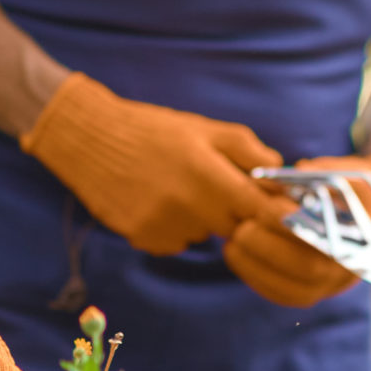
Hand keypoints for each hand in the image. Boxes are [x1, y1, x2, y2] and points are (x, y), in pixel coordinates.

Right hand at [20, 73, 284, 254]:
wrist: (89, 139)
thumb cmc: (153, 130)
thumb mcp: (204, 129)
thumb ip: (247, 151)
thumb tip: (281, 172)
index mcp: (207, 174)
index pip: (260, 211)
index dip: (274, 214)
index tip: (281, 210)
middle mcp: (187, 206)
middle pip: (236, 228)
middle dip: (235, 212)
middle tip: (218, 186)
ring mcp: (163, 227)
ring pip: (205, 236)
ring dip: (203, 220)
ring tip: (177, 186)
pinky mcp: (143, 240)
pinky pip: (177, 242)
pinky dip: (176, 227)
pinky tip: (156, 200)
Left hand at [224, 152, 370, 308]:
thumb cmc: (366, 185)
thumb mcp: (357, 171)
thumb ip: (330, 171)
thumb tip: (302, 170)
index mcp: (366, 240)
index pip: (330, 243)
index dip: (296, 230)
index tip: (268, 210)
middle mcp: (351, 269)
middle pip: (307, 270)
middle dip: (268, 250)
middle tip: (241, 228)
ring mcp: (333, 284)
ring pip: (292, 290)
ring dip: (256, 268)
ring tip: (231, 243)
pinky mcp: (315, 289)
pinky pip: (284, 294)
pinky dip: (257, 278)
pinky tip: (236, 256)